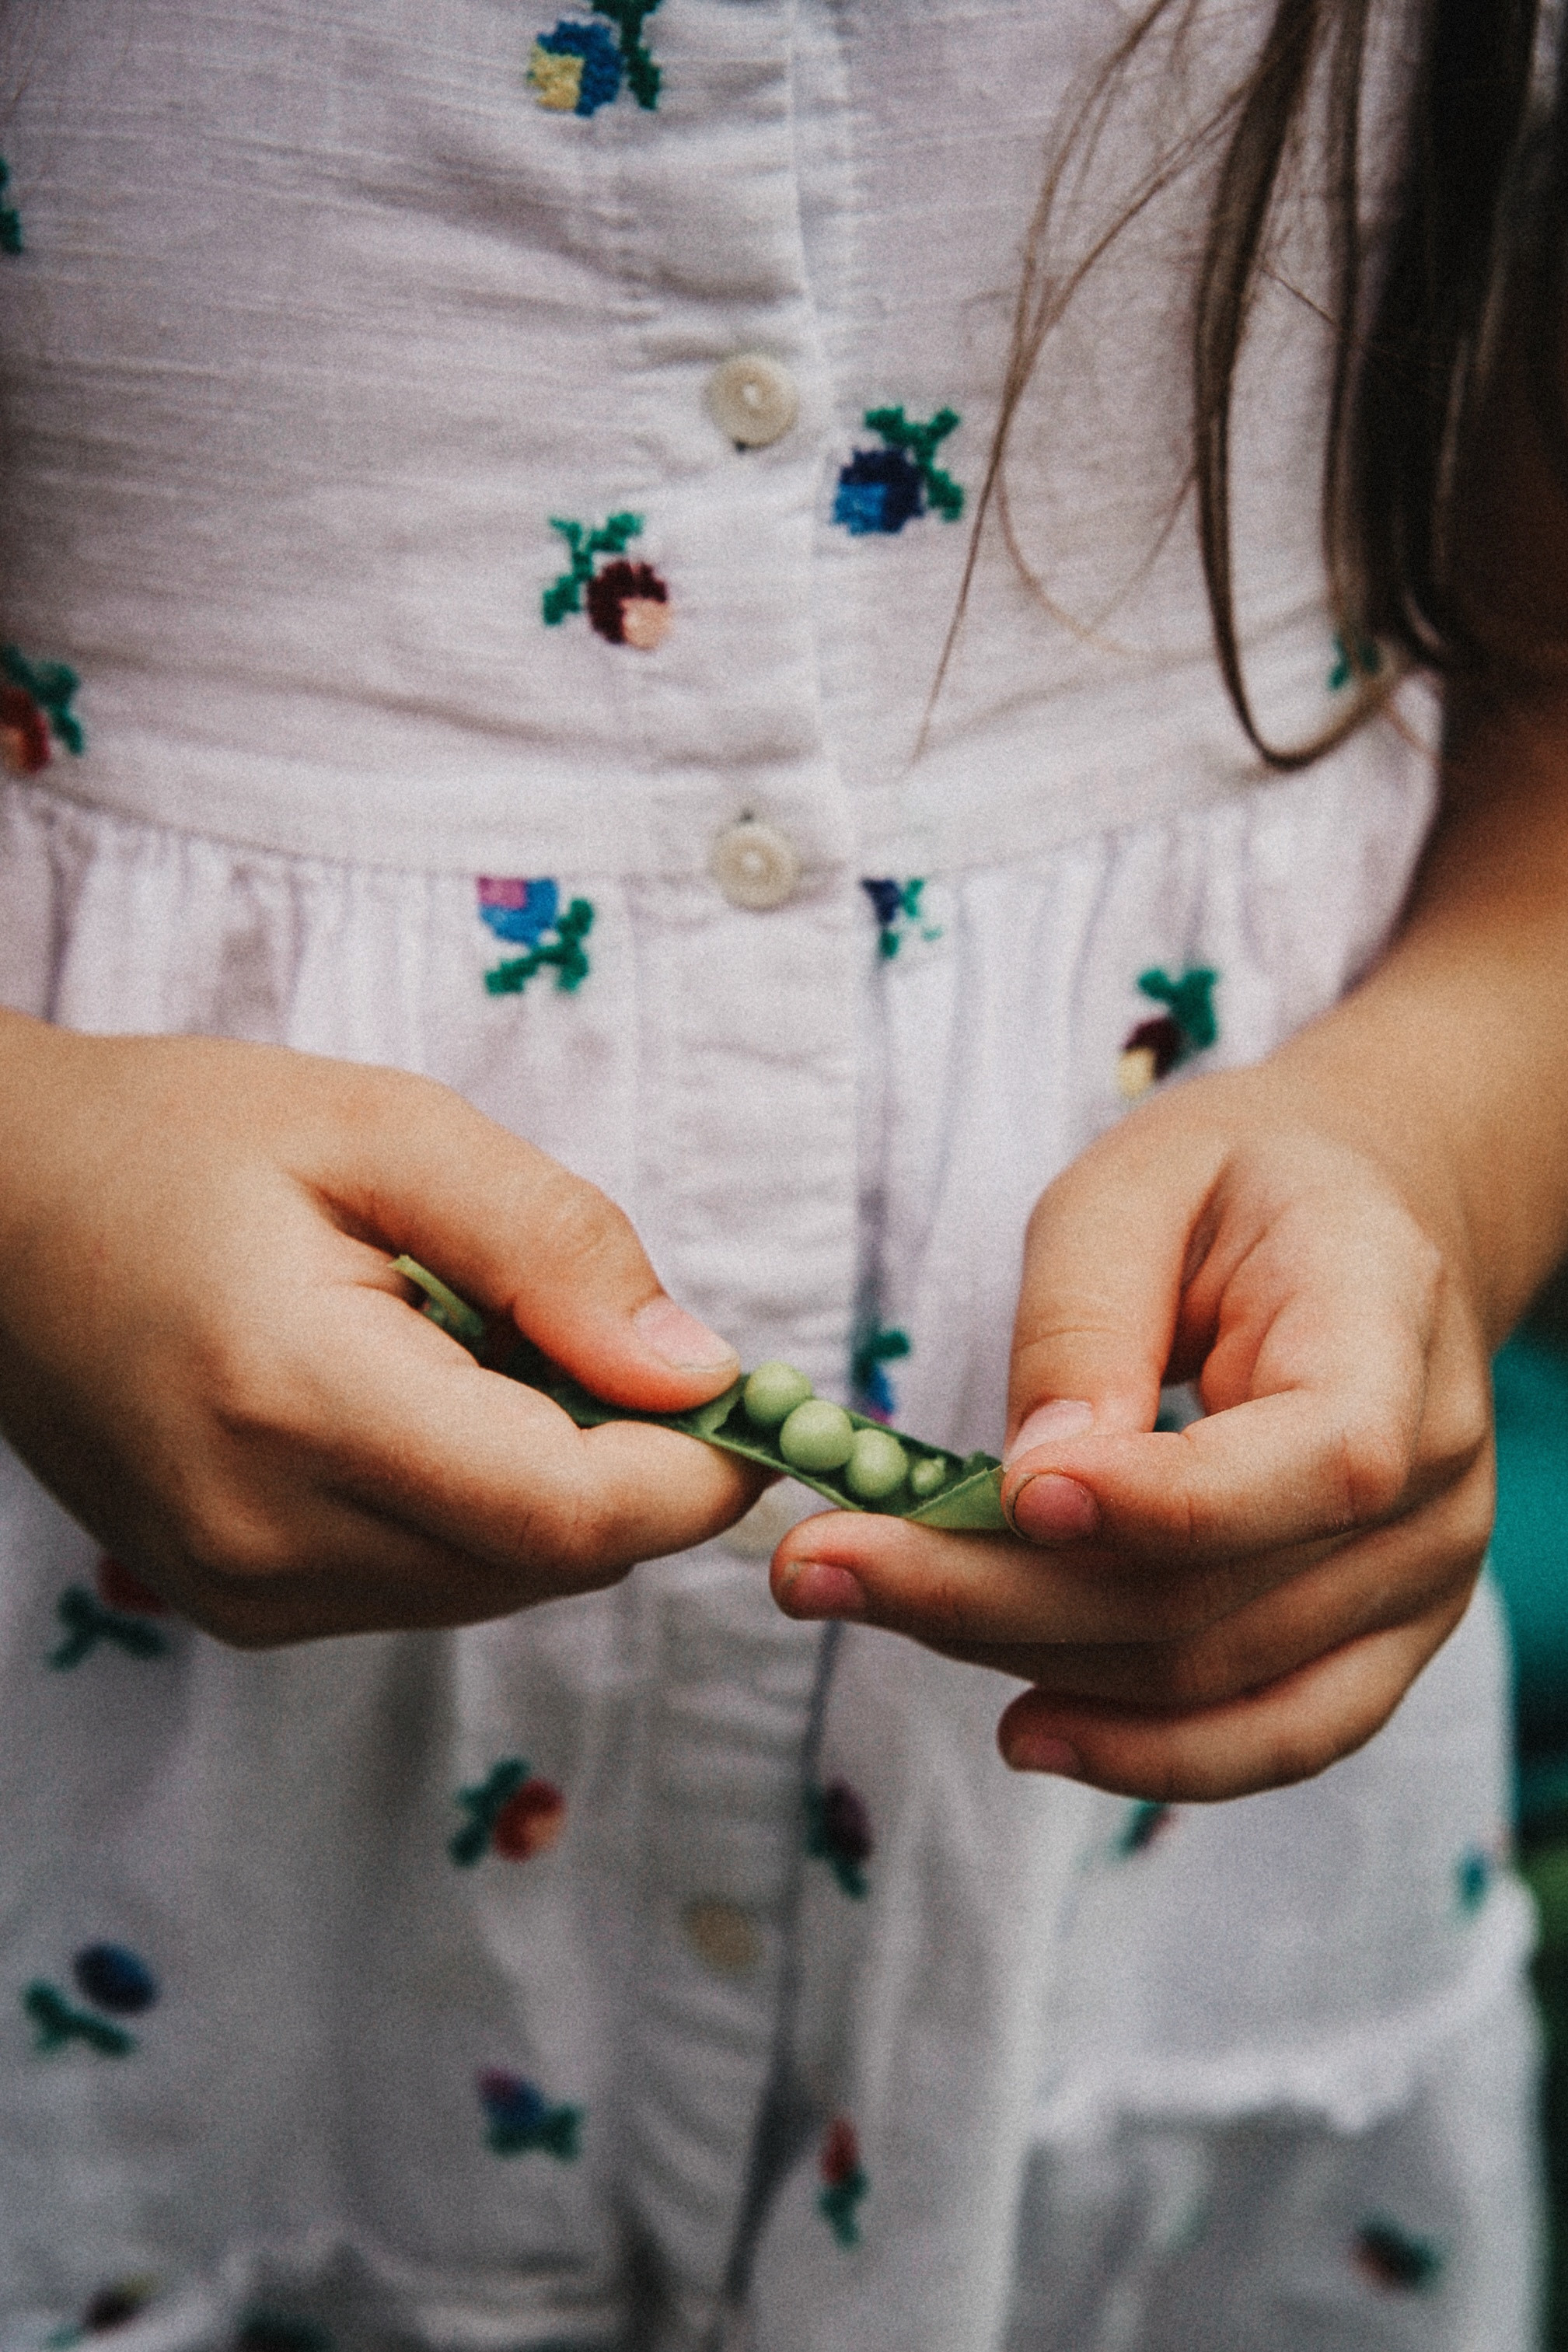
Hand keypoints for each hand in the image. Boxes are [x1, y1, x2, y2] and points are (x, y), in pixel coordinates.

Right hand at [0, 1015, 759, 1642]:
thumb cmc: (178, 1140)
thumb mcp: (382, 1128)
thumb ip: (552, 1245)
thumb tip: (695, 1371)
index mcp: (296, 1401)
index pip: (566, 1514)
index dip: (690, 1471)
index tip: (747, 1400)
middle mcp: (266, 1537)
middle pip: (549, 1561)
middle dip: (628, 1467)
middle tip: (608, 1337)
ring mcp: (241, 1592)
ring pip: (500, 1582)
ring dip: (550, 1484)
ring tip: (480, 1345)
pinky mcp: (238, 1604)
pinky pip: (429, 1582)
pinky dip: (475, 1505)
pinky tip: (423, 1400)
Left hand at [770, 1061, 1492, 1800]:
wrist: (1363, 1220)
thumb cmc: (1239, 1185)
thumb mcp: (1140, 1183)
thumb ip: (1087, 1319)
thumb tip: (1031, 1481)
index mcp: (1392, 1334)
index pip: (1317, 1461)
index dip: (1161, 1503)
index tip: (1006, 1494)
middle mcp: (1435, 1483)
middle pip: (1218, 1598)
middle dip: (999, 1597)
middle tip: (815, 1564)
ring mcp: (1418, 1581)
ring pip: (1214, 1680)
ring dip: (1025, 1663)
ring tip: (861, 1606)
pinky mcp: (1375, 1642)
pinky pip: (1274, 1737)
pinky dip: (1142, 1754)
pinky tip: (1025, 1729)